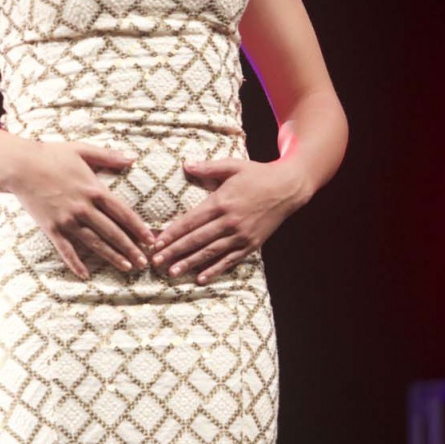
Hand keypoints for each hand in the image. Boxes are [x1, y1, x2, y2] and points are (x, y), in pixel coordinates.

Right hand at [5, 140, 155, 278]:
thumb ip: (108, 156)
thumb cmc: (51, 154)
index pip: (123, 213)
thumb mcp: (82, 150)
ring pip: (94, 243)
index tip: (150, 240)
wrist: (19, 165)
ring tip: (126, 268)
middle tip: (144, 262)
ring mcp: (67, 220)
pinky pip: (66, 250)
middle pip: (112, 232)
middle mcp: (84, 208)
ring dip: (112, 257)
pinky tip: (85, 275)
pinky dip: (75, 263)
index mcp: (94, 189)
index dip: (138, 228)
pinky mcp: (51, 228)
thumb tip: (132, 158)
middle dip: (130, 248)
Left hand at [150, 156, 300, 283]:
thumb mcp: (233, 165)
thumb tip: (185, 164)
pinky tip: (201, 278)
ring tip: (172, 272)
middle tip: (156, 261)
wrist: (288, 187)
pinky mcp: (251, 244)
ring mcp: (241, 235)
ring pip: (211, 252)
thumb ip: (208, 167)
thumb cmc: (258, 175)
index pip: (191, 221)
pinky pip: (230, 260)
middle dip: (174, 251)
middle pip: (197, 240)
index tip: (156, 242)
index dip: (172, 233)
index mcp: (221, 201)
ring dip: (190, 263)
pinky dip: (215, 270)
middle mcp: (230, 221)